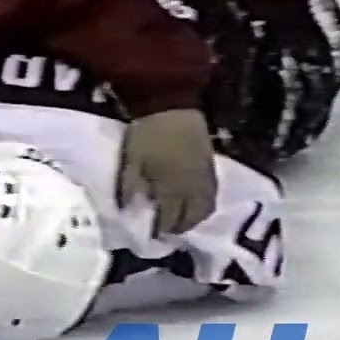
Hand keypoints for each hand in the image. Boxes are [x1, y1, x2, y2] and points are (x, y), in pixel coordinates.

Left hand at [117, 108, 217, 236]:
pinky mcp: (211, 164)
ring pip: (206, 208)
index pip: (168, 219)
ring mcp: (205, 177)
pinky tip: (194, 201)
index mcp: (171, 189)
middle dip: (179, 228)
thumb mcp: (131, 160)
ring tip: (182, 220)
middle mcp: (192, 188)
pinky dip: (204, 203)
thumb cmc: (148, 133)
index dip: (160, 230)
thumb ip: (129, 187)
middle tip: (167, 231)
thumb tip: (127, 210)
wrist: (171, 103)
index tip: (151, 236)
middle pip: (191, 218)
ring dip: (194, 218)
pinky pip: (212, 193)